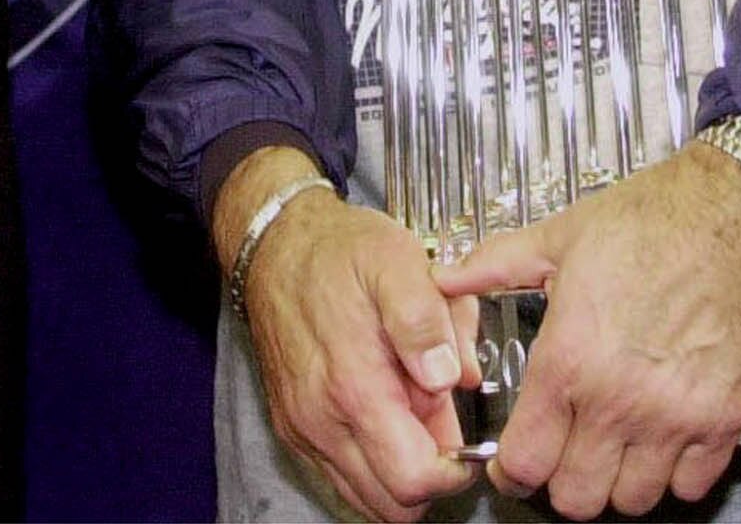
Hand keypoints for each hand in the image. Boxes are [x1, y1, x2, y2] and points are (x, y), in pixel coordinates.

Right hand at [214, 148, 479, 523]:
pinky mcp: (292, 427)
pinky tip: (380, 409)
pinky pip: (340, 476)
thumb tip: (450, 377)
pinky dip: (369, 461)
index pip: (413, 481)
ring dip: (397, 469)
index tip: (466, 440)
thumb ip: (427, 320)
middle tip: (436, 419)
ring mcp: (303, 428)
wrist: (275, 242)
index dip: (453, 470)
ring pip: (365, 497)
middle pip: (391, 505)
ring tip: (408, 410)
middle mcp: (321, 420)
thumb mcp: (396, 259)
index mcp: (354, 385)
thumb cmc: (339, 250)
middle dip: (427, 473)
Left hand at [434, 142, 740, 517]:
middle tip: (558, 455)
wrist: (734, 212)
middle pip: (576, 498)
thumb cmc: (651, 219)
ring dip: (615, 483)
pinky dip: (672, 476)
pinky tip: (659, 442)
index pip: (526, 460)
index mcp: (570, 357)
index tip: (509, 464)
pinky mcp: (724, 420)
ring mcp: (676, 417)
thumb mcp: (558, 235)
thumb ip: (494, 264)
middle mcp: (620, 399)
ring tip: (608, 449)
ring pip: (632, 502)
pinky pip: (692, 487)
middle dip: (559, 482)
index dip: (509, 471)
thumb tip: (446, 277)